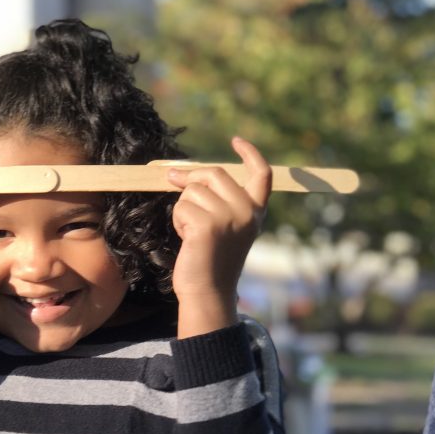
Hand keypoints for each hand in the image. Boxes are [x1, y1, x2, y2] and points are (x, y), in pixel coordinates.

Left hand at [168, 136, 270, 338]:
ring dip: (183, 208)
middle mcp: (246, 212)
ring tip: (192, 233)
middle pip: (214, 173)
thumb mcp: (223, 227)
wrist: (208, 292)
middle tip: (172, 180)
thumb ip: (216, 201)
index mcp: (255, 212)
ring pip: (193, 190)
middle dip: (190, 177)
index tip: (236, 141)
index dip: (250, 154)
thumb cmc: (210, 262)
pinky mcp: (207, 225)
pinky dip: (178, 221)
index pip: (262, 174)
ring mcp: (228, 217)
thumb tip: (180, 172)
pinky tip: (187, 240)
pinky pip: (181, 207)